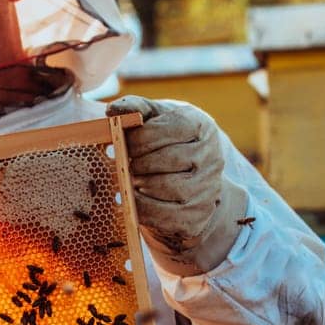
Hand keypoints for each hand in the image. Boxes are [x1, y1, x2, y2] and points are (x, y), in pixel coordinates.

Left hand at [106, 96, 247, 274]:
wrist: (188, 182)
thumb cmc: (164, 143)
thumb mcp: (154, 119)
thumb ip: (136, 108)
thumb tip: (113, 109)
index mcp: (200, 126)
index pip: (173, 128)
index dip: (142, 137)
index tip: (126, 144)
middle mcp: (211, 157)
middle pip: (172, 158)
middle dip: (140, 163)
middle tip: (127, 165)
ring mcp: (208, 188)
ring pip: (171, 187)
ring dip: (143, 185)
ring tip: (132, 181)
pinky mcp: (198, 216)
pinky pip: (168, 216)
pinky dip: (144, 209)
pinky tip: (135, 200)